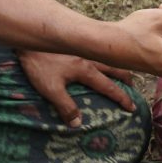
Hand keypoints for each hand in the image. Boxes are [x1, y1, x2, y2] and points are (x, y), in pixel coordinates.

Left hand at [19, 48, 140, 126]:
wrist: (29, 38)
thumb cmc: (39, 64)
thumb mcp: (50, 88)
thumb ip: (65, 106)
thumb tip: (78, 124)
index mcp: (86, 70)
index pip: (109, 87)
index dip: (122, 98)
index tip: (132, 107)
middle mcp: (89, 58)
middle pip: (115, 68)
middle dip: (126, 78)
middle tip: (132, 86)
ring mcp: (83, 50)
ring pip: (107, 58)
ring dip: (116, 66)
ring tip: (120, 73)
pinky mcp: (74, 44)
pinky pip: (96, 51)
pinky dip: (104, 57)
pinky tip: (97, 58)